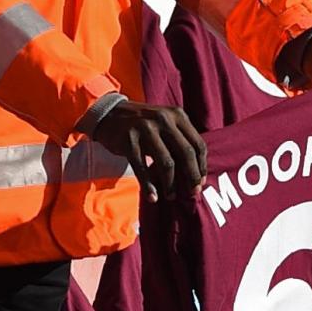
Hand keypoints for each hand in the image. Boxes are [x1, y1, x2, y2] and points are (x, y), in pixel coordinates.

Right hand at [91, 99, 207, 198]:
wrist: (109, 113)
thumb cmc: (143, 124)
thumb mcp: (165, 123)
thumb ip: (180, 140)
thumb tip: (196, 172)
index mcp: (177, 115)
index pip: (197, 144)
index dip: (201, 166)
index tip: (200, 182)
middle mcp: (163, 120)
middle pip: (185, 153)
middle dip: (191, 176)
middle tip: (192, 192)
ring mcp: (145, 129)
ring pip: (166, 163)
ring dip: (170, 184)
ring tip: (171, 196)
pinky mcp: (129, 141)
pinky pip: (142, 168)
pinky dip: (148, 185)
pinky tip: (153, 197)